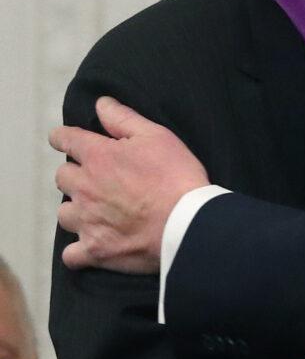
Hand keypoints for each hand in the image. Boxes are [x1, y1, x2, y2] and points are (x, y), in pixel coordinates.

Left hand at [49, 96, 208, 272]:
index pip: (65, 139)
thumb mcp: (158, 136)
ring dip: (77, 211)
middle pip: (62, 177)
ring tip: (98, 212)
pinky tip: (93, 245)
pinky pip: (72, 254)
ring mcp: (87, 221)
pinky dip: (79, 250)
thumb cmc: (177, 177)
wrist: (187, 223)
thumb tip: (101, 104)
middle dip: (76, 175)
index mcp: (98, 157)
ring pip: (64, 214)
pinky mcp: (95, 250)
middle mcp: (84, 188)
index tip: (66, 139)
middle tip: (99, 179)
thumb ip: (124, 119)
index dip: (63, 137)